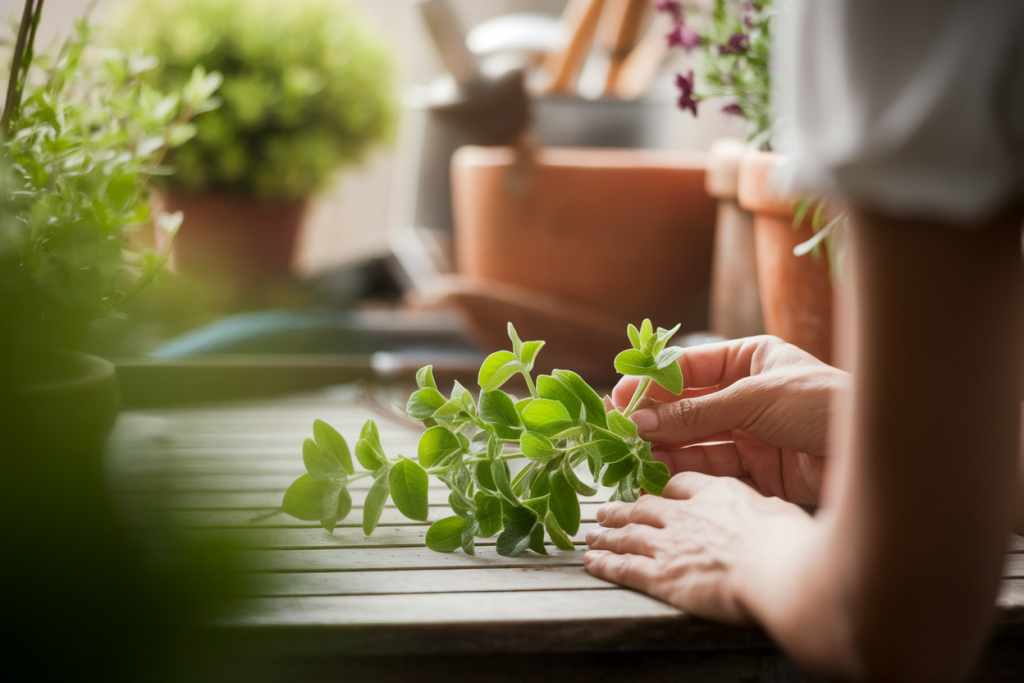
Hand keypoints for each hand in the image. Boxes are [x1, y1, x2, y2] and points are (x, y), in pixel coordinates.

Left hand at [584, 472, 811, 623]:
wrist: (777, 570)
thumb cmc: (789, 542)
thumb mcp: (779, 511)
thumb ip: (762, 508)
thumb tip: (766, 511)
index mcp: (715, 493)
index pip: (680, 484)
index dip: (662, 487)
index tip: (651, 490)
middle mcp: (685, 514)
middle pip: (645, 507)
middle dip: (623, 509)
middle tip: (606, 510)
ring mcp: (669, 543)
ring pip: (629, 534)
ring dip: (607, 533)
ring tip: (593, 533)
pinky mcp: (661, 575)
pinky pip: (625, 566)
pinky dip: (605, 563)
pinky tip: (591, 561)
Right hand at [612, 336, 847, 505]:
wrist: (878, 453)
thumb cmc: (822, 405)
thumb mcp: (753, 399)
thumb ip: (694, 413)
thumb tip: (638, 421)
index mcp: (751, 361)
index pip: (690, 367)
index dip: (653, 382)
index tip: (618, 397)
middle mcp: (748, 396)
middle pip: (689, 407)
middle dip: (655, 420)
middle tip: (617, 433)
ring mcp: (752, 435)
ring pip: (697, 441)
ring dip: (665, 448)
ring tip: (631, 457)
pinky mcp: (758, 472)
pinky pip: (713, 470)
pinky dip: (686, 473)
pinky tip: (660, 475)